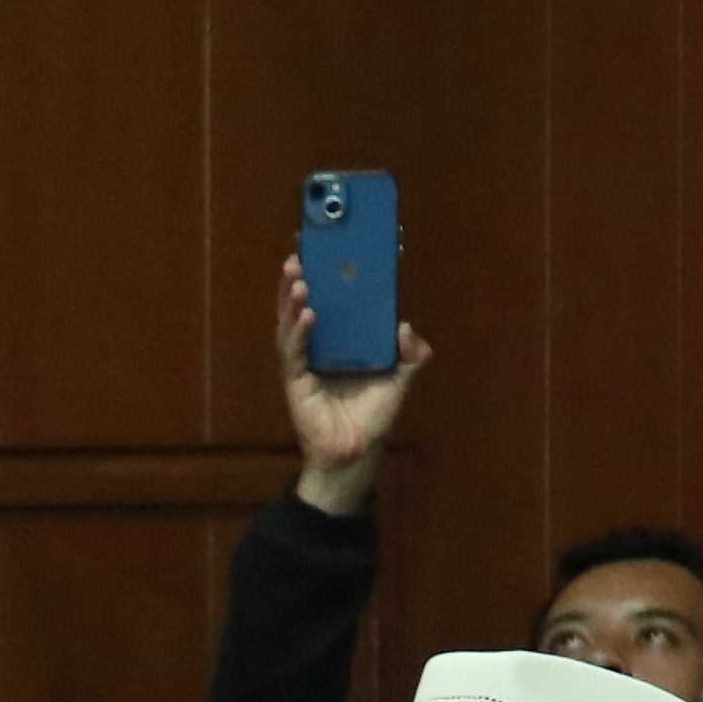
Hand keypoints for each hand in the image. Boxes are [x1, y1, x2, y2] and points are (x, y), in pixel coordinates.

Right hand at [276, 253, 428, 517]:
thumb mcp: (400, 380)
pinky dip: (299, 332)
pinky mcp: (296, 381)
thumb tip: (407, 328)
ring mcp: (304, 362)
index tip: (321, 248)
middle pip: (303, 306)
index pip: (330, 302)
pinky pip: (294, 351)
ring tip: (298, 277)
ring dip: (292, 300)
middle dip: (299, 280)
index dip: (324, 277)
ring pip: (292, 323)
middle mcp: (319, 347)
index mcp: (341, 341)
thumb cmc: (372, 416)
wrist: (357, 453)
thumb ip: (410, 354)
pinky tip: (307, 315)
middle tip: (299, 254)